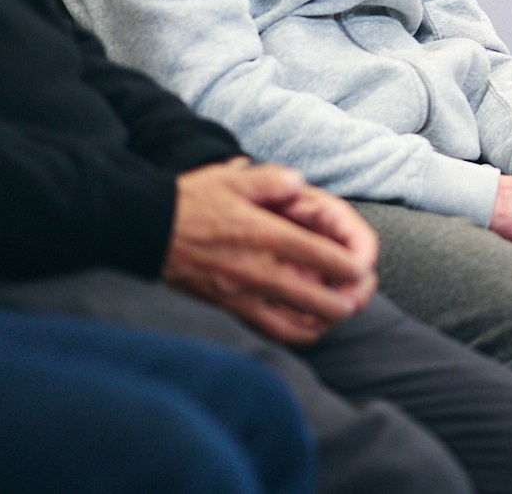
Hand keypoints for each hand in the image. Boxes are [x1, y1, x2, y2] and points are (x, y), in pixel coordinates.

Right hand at [163, 159, 376, 345]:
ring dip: (326, 321)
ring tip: (341, 312)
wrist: (147, 232)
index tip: (364, 268)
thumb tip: (299, 184)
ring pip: (298, 324)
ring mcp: (245, 295)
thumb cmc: (192, 202)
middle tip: (361, 294)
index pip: (325, 258)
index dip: (353, 267)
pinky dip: (296, 333)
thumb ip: (273, 180)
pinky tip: (309, 326)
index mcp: (268, 236)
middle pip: (320, 300)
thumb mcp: (234, 178)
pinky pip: (270, 332)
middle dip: (349, 301)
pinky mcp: (230, 308)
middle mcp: (261, 271)